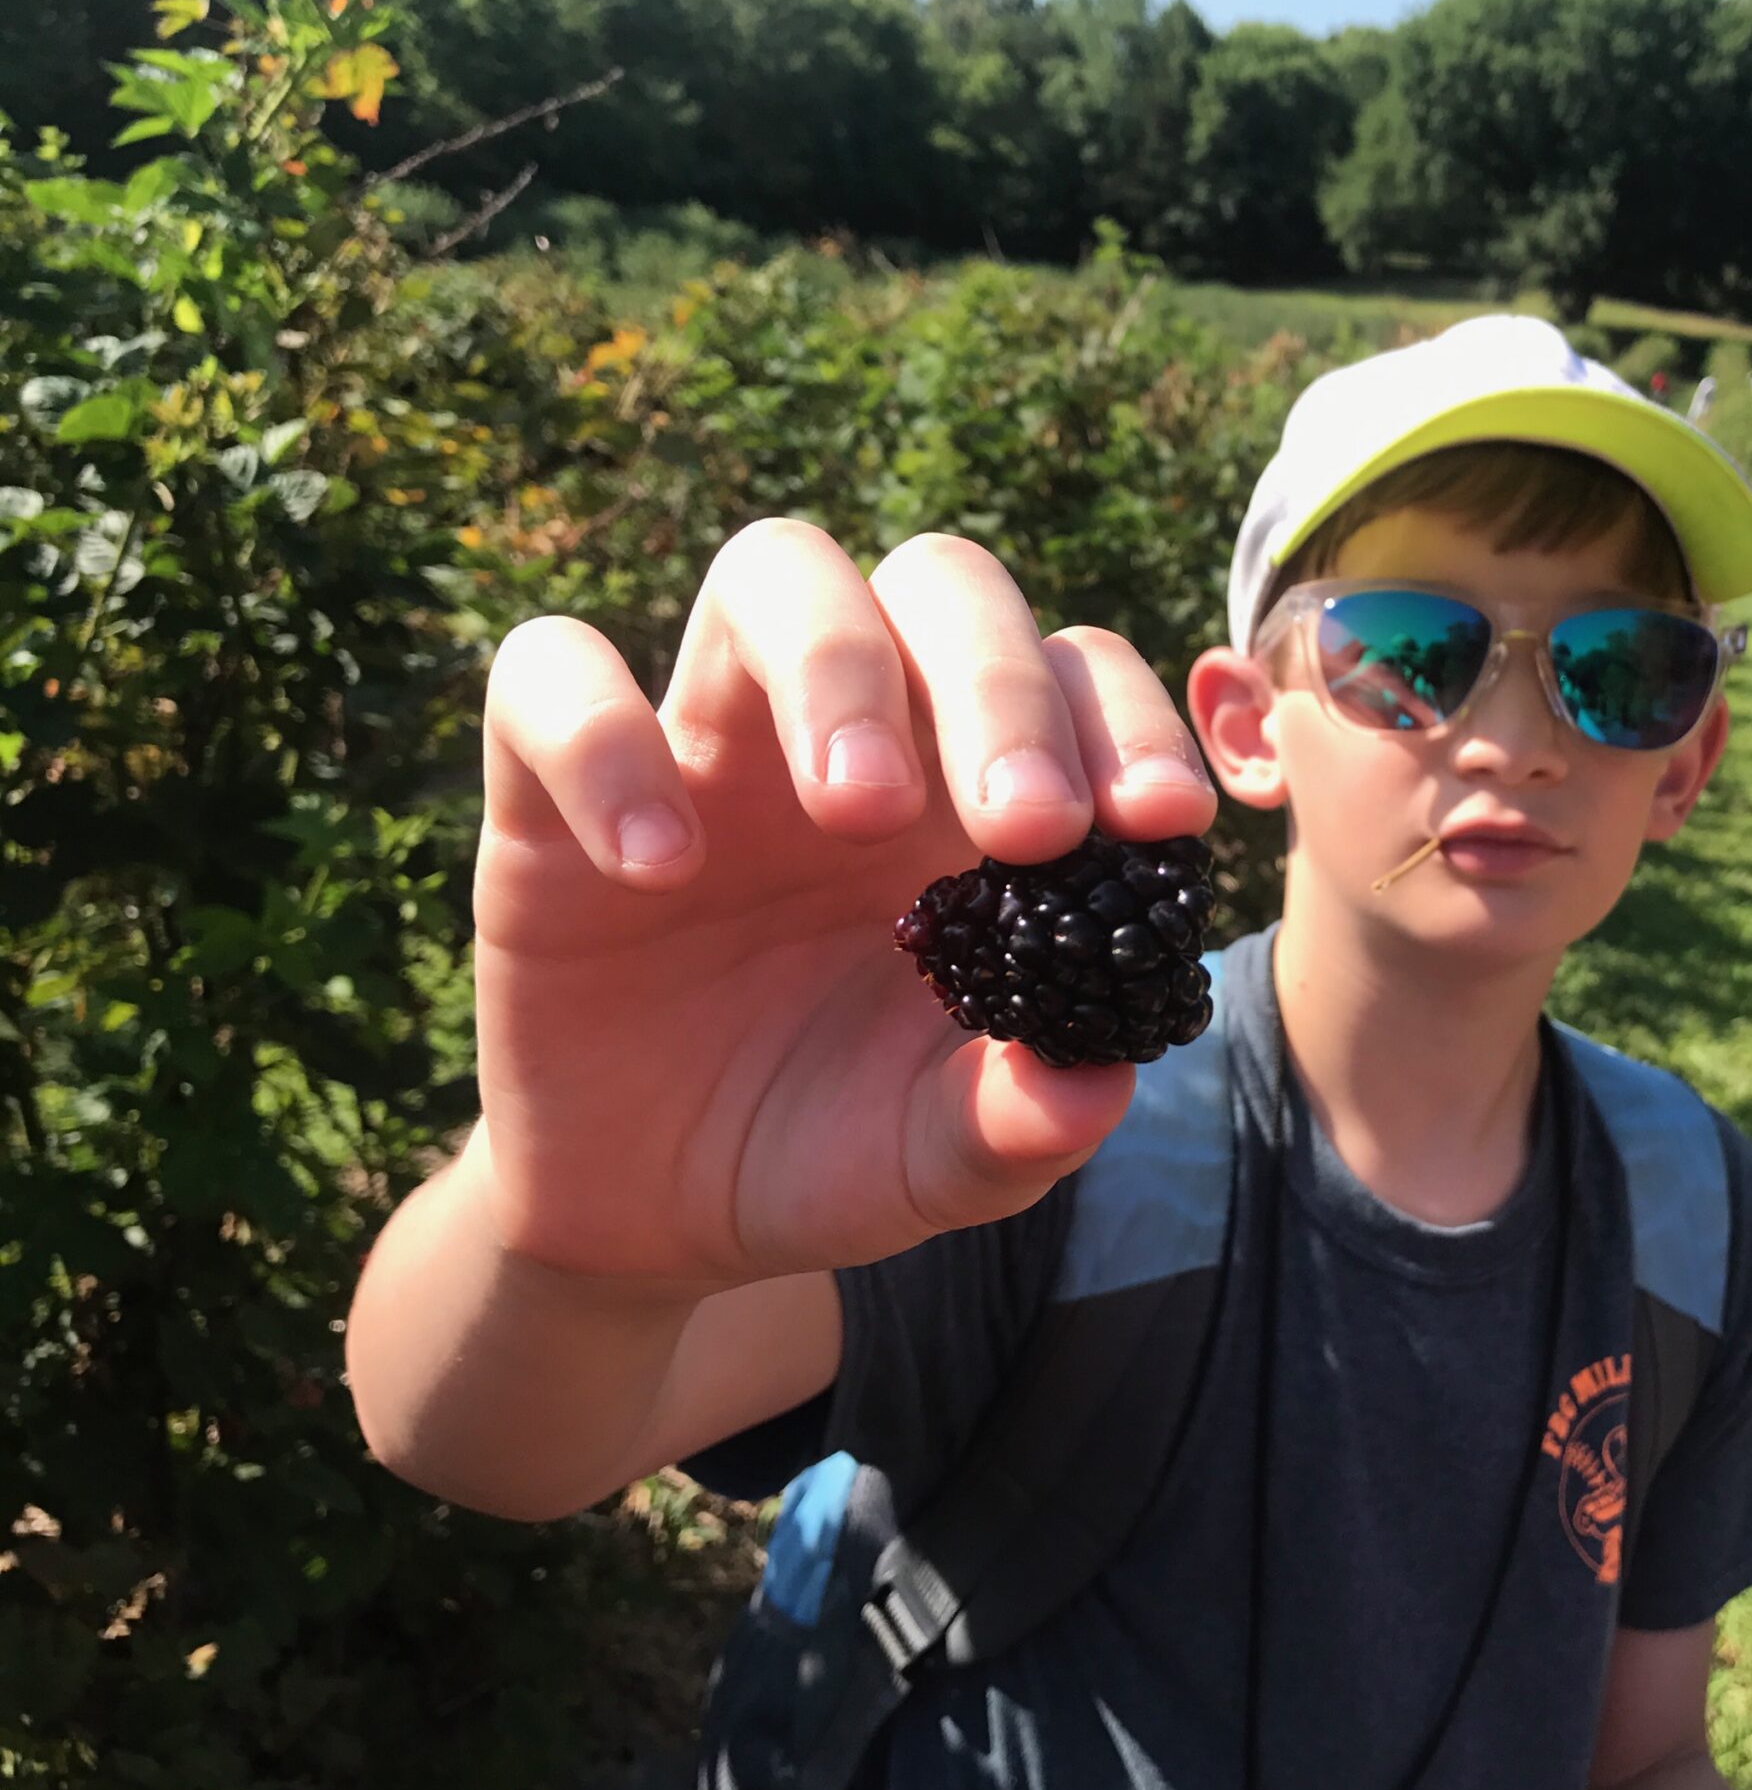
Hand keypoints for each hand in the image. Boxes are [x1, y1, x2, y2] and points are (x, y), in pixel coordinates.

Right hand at [467, 519, 1216, 1291]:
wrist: (644, 1218)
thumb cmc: (820, 1148)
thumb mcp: (928, 1163)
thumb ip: (1014, 1125)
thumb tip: (1096, 1087)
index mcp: (973, 795)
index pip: (1074, 672)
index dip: (1129, 719)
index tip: (1163, 821)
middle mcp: (855, 732)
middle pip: (940, 584)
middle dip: (1001, 683)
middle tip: (1029, 827)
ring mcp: (707, 742)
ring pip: (774, 572)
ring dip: (838, 667)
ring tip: (860, 810)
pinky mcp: (552, 787)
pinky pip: (551, 675)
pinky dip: (606, 740)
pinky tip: (660, 869)